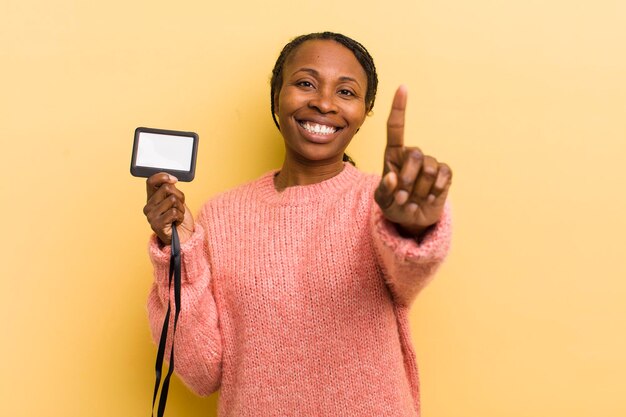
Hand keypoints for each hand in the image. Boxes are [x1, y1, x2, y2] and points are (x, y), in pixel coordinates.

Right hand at [143, 173, 194, 244]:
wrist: (183, 238)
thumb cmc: (179, 219)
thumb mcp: (175, 200)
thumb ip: (170, 190)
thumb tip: (171, 180)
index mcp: (151, 198)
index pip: (151, 181)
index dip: (163, 176)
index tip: (174, 180)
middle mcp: (148, 206)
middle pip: (167, 188)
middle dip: (179, 196)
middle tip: (179, 207)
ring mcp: (151, 216)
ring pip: (173, 199)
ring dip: (181, 208)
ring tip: (177, 216)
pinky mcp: (157, 225)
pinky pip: (174, 212)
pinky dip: (180, 216)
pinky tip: (177, 222)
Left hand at [374, 86, 451, 237]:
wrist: (413, 219)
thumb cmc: (394, 204)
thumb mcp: (383, 201)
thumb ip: (384, 190)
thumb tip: (393, 178)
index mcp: (393, 154)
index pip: (396, 127)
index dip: (399, 107)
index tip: (403, 87)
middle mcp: (412, 154)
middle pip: (415, 154)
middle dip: (409, 179)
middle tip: (404, 197)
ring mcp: (430, 162)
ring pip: (428, 170)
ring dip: (420, 190)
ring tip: (415, 199)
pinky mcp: (445, 172)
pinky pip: (442, 177)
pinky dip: (434, 192)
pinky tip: (429, 198)